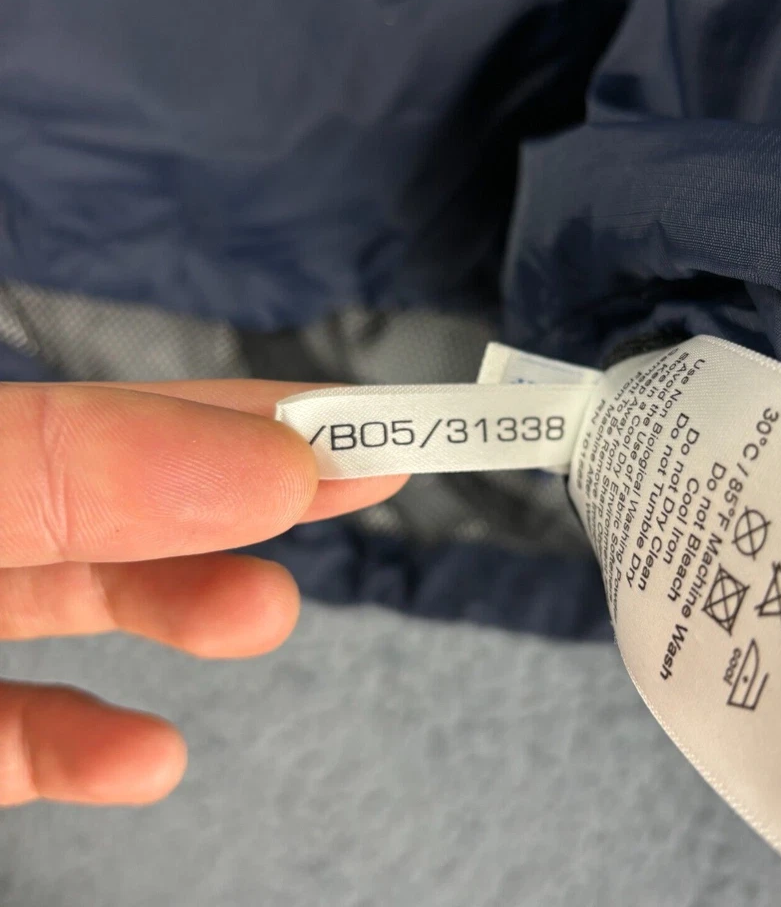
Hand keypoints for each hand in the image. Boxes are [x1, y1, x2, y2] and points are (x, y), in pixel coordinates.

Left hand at [0, 380, 405, 806]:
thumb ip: (67, 471)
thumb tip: (268, 465)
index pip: (104, 418)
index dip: (231, 414)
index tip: (352, 424)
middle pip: (106, 501)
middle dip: (236, 500)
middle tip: (355, 491)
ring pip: (65, 605)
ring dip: (186, 607)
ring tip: (264, 614)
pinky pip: (6, 739)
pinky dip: (85, 747)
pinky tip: (152, 757)